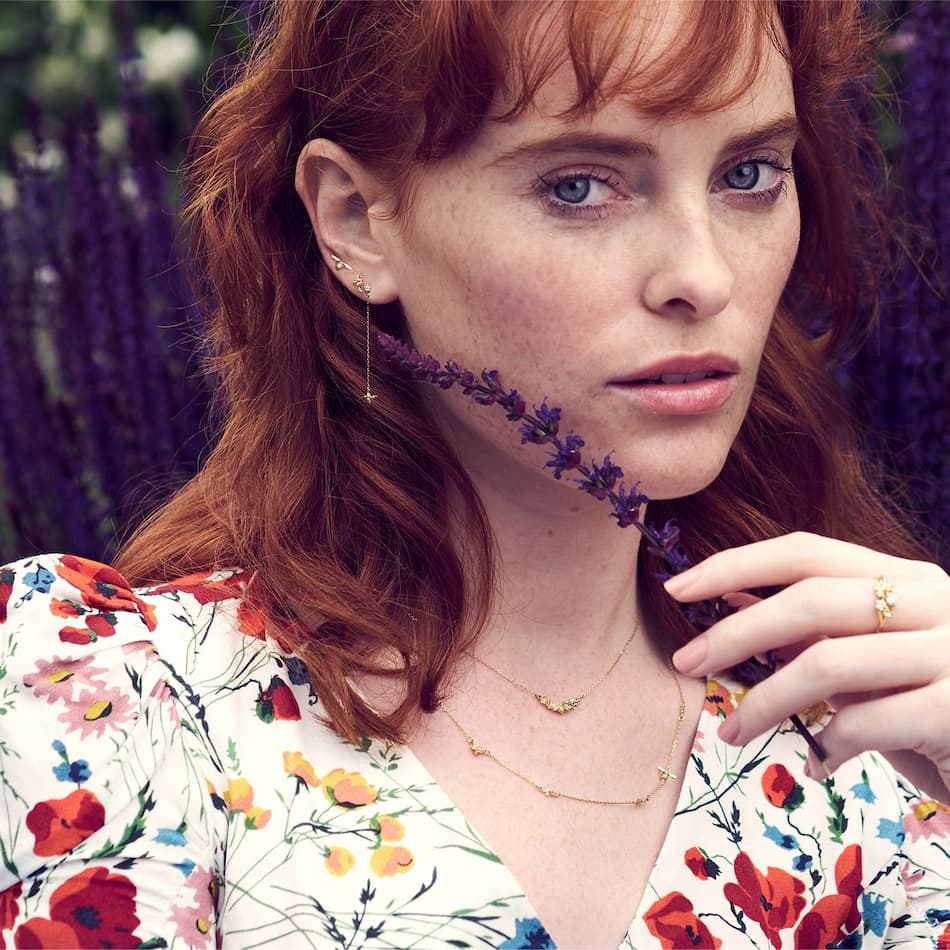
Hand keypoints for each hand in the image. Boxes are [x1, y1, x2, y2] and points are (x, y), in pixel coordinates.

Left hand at [666, 532, 949, 798]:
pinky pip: (864, 721)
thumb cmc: (934, 707)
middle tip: (684, 663)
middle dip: (732, 633)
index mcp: (906, 577)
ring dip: (762, 703)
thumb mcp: (872, 661)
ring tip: (730, 733)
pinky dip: (826, 744)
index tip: (677, 587)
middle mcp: (934, 600)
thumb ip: (815, 631)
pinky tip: (819, 761)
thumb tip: (731, 601)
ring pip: (825, 663)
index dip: (735, 564)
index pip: (805, 550)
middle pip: (806, 601)